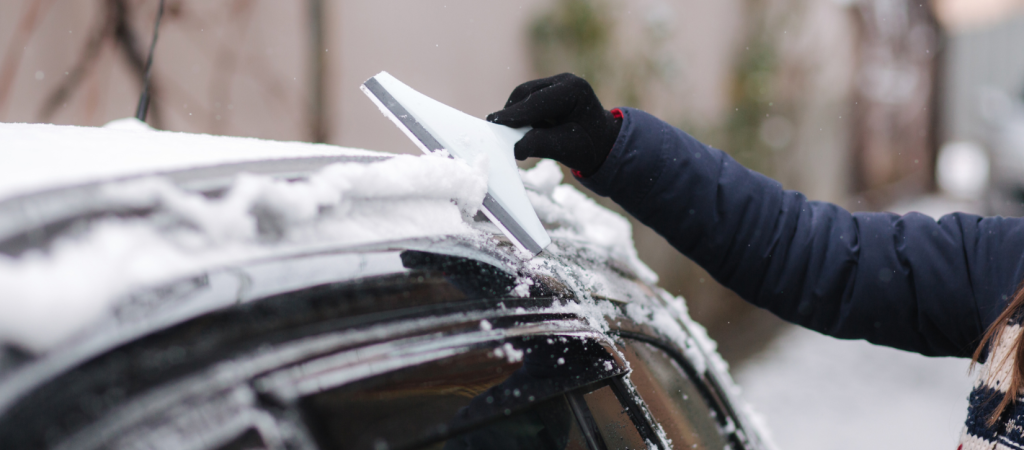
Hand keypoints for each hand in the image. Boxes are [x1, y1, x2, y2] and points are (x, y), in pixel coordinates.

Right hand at [487, 73, 620, 176]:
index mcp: (574, 90)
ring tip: (512, 136)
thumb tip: (514, 147)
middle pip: (526, 93)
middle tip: (498, 134)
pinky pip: (525, 100)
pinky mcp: (546, 90)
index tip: (493, 124)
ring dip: (514, 115)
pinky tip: (522, 130)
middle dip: (511, 114)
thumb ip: (540, 145)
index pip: (538, 101)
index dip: (514, 114)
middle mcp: (564, 80)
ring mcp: (555, 83)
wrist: (600, 143)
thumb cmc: (587, 146)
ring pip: (522, 95)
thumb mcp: (566, 149)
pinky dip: (520, 116)